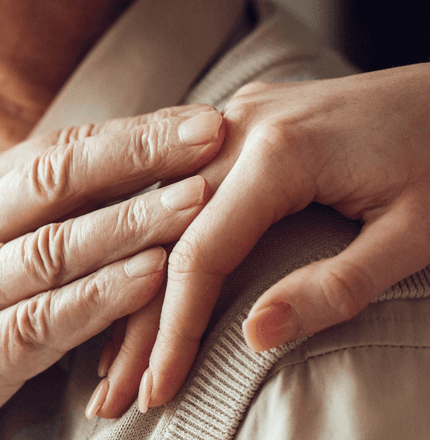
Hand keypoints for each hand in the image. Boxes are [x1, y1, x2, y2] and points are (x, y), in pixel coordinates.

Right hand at [0, 105, 224, 438]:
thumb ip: (30, 203)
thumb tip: (126, 164)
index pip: (56, 149)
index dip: (132, 133)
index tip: (197, 121)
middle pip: (54, 181)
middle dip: (138, 156)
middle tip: (210, 139)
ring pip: (53, 248)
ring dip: (129, 223)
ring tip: (195, 203)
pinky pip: (42, 321)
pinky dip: (99, 298)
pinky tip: (149, 279)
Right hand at [91, 63, 429, 416]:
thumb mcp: (414, 233)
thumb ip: (335, 286)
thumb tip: (254, 337)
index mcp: (279, 150)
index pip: (201, 253)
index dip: (175, 329)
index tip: (156, 389)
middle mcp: (238, 125)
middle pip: (165, 236)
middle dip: (137, 320)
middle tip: (113, 394)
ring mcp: (234, 119)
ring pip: (165, 214)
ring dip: (137, 286)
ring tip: (114, 354)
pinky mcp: (238, 124)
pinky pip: (184, 192)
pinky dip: (161, 246)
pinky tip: (140, 284)